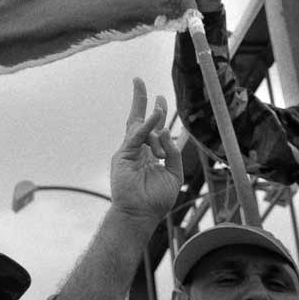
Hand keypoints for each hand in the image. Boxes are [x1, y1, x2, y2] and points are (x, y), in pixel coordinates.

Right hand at [108, 78, 183, 224]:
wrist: (140, 214)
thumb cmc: (156, 199)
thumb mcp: (174, 174)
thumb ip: (175, 152)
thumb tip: (170, 131)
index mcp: (149, 155)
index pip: (152, 129)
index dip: (157, 114)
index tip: (161, 98)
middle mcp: (138, 150)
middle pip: (139, 119)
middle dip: (143, 101)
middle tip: (147, 85)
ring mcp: (129, 151)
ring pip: (141, 126)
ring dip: (156, 125)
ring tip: (161, 144)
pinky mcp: (124, 154)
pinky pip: (136, 135)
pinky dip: (147, 125)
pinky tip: (156, 115)